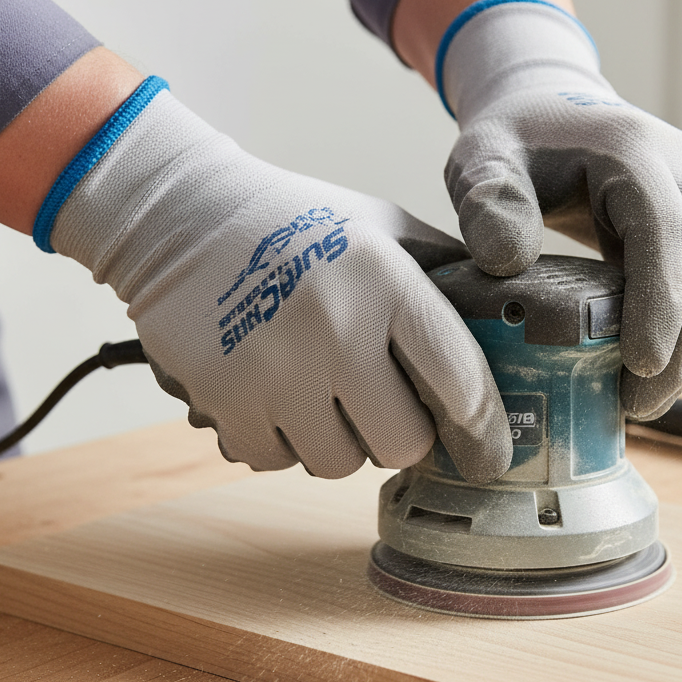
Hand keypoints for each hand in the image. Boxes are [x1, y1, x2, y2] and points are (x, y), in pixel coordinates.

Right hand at [48, 82, 511, 481]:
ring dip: (341, 440)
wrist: (180, 217)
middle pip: (403, 445)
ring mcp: (275, 371)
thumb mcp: (382, 226)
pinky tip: (276, 393)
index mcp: (387, 282)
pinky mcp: (224, 401)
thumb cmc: (297, 223)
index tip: (489, 453)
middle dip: (403, 435)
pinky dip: (283, 441)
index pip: (460, 381)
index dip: (484, 431)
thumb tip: (502, 321)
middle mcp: (335, 330)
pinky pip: (277, 461)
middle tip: (387, 408)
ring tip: (323, 390)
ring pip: (339, 464)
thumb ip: (444, 273)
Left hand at [439, 0, 681, 417]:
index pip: (667, 234)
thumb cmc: (514, 140)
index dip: (661, 304)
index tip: (639, 366)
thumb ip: (485, 201)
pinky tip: (651, 373)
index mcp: (634, 152)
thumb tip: (506, 261)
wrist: (549, 112)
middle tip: (640, 406)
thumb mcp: (480, 158)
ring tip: (644, 401)